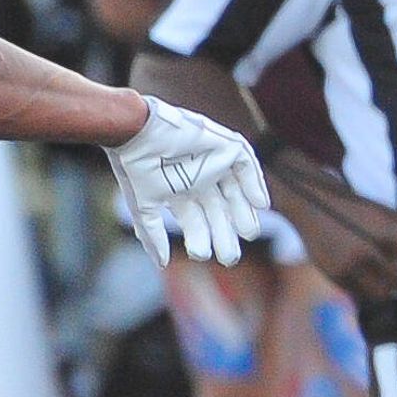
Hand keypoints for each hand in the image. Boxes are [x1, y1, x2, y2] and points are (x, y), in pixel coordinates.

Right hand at [106, 99, 266, 268]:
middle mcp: (199, 179)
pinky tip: (260, 204)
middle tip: (229, 257)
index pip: (196, 220)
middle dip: (224, 234)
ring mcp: (213, 163)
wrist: (136, 132)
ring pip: (235, 193)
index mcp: (180, 192)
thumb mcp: (143, 205)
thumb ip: (152, 234)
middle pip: (219, 211)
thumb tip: (162, 264)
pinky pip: (247, 167)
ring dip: (243, 213)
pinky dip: (255, 184)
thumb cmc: (136, 166)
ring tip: (248, 234)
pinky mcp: (224, 146)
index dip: (201, 238)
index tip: (203, 256)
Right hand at [272, 162, 396, 300]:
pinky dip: (365, 289)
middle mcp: (367, 250)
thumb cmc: (357, 211)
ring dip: (386, 290)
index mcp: (385, 232)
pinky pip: (358, 293)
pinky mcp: (333, 274)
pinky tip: (366, 278)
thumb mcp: (387, 215)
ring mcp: (348, 264)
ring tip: (387, 281)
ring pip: (378, 293)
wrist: (313, 204)